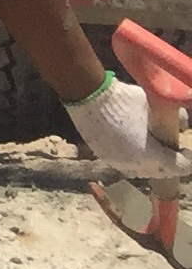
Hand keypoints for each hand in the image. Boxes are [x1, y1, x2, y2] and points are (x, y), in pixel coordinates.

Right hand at [71, 79, 186, 179]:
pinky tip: (132, 144)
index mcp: (152, 155)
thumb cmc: (124, 100)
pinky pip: (126, 164)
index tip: (186, 150)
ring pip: (142, 170)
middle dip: (169, 162)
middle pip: (161, 172)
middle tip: (171, 149)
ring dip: (151, 163)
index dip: (187, 160)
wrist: (88, 96)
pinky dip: (134, 158)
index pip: (179, 167)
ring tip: (151, 147)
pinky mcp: (104, 157)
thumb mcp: (154, 105)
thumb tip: (183, 126)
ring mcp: (118, 163)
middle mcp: (136, 165)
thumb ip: (173, 118)